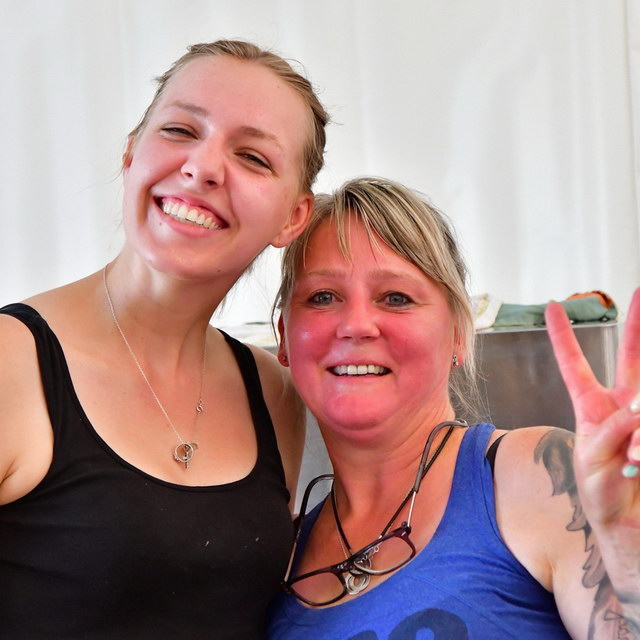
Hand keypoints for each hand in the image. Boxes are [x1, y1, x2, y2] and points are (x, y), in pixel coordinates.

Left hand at [545, 288, 639, 527]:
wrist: (629, 527)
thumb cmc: (602, 494)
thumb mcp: (592, 463)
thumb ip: (610, 434)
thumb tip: (636, 412)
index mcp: (592, 408)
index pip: (574, 364)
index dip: (563, 337)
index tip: (551, 307)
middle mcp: (623, 406)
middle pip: (632, 355)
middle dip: (638, 323)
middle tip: (639, 290)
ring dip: (639, 436)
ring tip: (633, 464)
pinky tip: (638, 467)